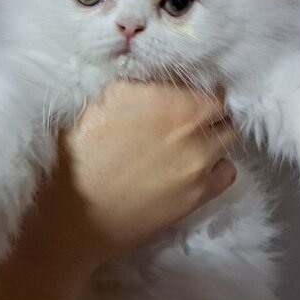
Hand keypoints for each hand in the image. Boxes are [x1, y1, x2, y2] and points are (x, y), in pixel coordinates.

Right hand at [0, 80, 237, 299]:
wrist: (71, 219)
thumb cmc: (75, 157)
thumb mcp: (99, 102)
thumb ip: (139, 87)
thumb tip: (161, 81)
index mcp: (163, 97)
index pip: (204, 83)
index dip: (193, 88)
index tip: (182, 94)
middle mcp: (188, 125)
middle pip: (220, 108)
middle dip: (206, 111)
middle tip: (186, 118)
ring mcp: (199, 162)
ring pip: (227, 138)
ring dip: (212, 136)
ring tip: (189, 144)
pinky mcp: (199, 195)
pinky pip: (228, 171)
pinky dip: (217, 166)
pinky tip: (194, 169)